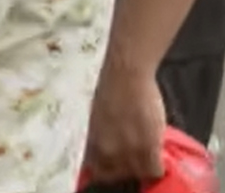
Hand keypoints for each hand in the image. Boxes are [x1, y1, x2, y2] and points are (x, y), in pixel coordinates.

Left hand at [83, 66, 167, 183]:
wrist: (126, 75)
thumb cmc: (112, 91)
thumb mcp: (98, 118)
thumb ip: (102, 138)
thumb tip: (105, 152)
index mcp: (93, 142)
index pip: (99, 173)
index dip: (111, 172)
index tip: (118, 170)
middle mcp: (108, 150)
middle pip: (119, 176)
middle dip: (128, 171)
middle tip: (137, 162)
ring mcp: (129, 150)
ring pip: (140, 174)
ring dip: (145, 168)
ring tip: (149, 157)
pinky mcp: (149, 147)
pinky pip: (156, 170)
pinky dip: (158, 167)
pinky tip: (159, 158)